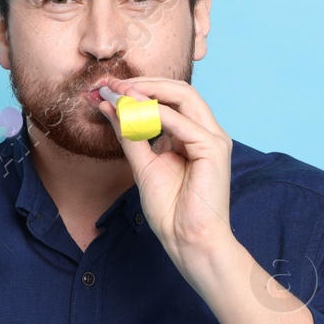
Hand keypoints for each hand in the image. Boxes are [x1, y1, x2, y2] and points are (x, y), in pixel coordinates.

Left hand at [94, 77, 234, 275]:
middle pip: (179, 91)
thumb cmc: (170, 209)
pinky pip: (183, 122)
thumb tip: (111, 107)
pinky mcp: (214, 149)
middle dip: (144, 83)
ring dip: (150, 91)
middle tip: (112, 84)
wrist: (187, 239)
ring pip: (185, 97)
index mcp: (192, 135)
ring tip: (122, 92)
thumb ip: (129, 134)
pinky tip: (136, 111)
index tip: (109, 89)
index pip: (169, 99)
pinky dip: (158, 114)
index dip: (140, 89)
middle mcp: (206, 132)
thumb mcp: (142, 164)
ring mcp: (213, 139)